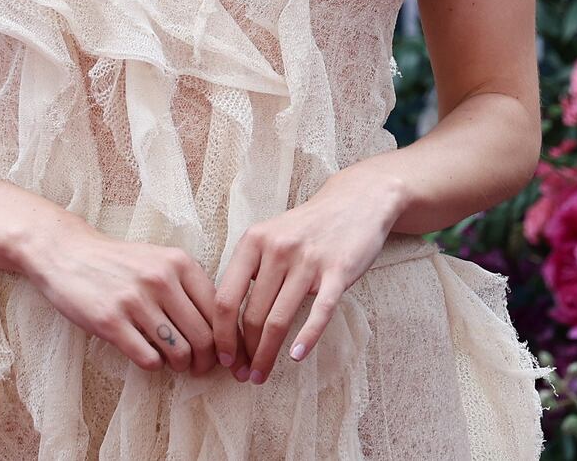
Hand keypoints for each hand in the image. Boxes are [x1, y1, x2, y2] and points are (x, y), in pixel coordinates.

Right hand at [24, 212, 220, 376]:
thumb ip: (187, 286)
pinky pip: (148, 358)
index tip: (224, 354)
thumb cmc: (119, 262)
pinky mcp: (110, 321)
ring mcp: (135, 300)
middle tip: (200, 368)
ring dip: (181, 366)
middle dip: (207, 361)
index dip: (226, 339)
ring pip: (179, 351)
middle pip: (203, 336)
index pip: (218, 310)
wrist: (69, 253)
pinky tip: (149, 356)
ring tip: (176, 364)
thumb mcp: (158, 260)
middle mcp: (160, 278)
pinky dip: (154, 365)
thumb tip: (219, 327)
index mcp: (178, 262)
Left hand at [212, 166, 402, 385]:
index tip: (222, 357)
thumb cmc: (307, 227)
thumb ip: (250, 270)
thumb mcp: (270, 236)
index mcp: (254, 240)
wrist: (355, 201)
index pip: (226, 297)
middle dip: (244, 352)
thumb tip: (226, 319)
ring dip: (267, 354)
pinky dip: (306, 338)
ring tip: (260, 375)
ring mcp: (308, 260)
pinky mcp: (338, 272)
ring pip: (279, 319)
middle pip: (251, 314)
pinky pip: (318, 312)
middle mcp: (277, 249)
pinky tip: (296, 357)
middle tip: (242, 376)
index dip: (221, 334)